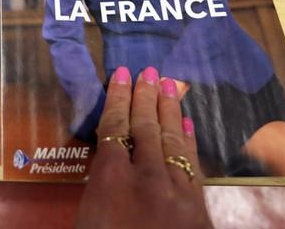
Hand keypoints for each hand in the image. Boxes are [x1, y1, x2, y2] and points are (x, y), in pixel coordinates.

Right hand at [76, 66, 212, 228]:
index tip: (121, 75)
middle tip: (148, 71)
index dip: (117, 98)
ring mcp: (176, 191)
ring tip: (169, 85)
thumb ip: (100, 183)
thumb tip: (110, 158)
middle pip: (146, 127)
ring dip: (170, 110)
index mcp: (112, 178)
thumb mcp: (87, 217)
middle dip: (145, 96)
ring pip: (172, 141)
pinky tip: (187, 124)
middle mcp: (146, 177)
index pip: (115, 127)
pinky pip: (192, 166)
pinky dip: (189, 142)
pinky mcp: (197, 208)